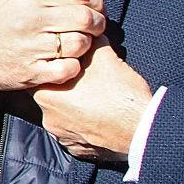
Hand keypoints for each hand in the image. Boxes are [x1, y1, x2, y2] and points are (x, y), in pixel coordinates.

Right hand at [0, 0, 105, 107]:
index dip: (96, 3)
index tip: (96, 10)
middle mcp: (30, 21)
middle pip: (85, 18)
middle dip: (98, 24)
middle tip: (95, 29)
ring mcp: (31, 48)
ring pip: (80, 44)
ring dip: (85, 46)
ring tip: (77, 46)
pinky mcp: (31, 73)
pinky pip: (68, 69)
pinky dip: (73, 67)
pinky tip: (66, 63)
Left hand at [31, 38, 152, 163]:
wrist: (143, 129)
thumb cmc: (120, 93)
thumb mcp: (104, 57)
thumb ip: (89, 43)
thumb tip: (88, 33)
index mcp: (46, 95)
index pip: (40, 75)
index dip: (54, 66)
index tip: (68, 63)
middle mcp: (48, 118)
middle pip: (51, 95)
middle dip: (65, 87)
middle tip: (85, 79)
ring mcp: (62, 137)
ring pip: (62, 115)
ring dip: (74, 107)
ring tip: (96, 98)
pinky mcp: (76, 150)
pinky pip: (74, 133)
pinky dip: (83, 124)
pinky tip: (99, 115)